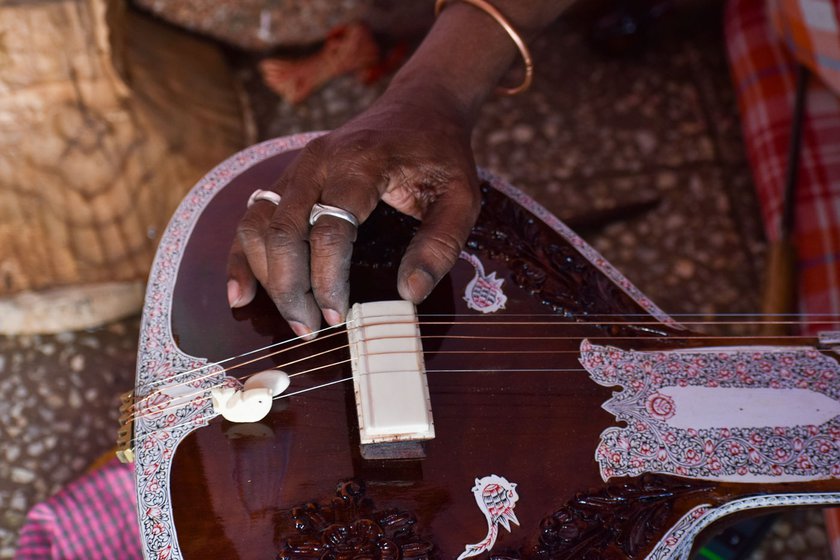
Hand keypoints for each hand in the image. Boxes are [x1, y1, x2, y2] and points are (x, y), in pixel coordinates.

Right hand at [226, 86, 480, 337]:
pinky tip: (241, 293)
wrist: (420, 106)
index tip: (339, 317)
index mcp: (361, 163)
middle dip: (290, 289)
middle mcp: (319, 161)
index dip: (328, 280)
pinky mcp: (290, 175)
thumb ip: (440, 245)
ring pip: (259, 225)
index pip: (329, 229)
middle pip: (283, 231)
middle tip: (310, 329)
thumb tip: (408, 295)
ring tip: (293, 317)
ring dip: (266, 277)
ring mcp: (298, 165)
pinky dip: (243, 256)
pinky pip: (253, 215)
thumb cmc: (442, 155)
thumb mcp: (461, 197)